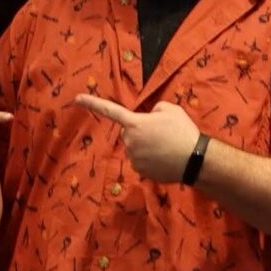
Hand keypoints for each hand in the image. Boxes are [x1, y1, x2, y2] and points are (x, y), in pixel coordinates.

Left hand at [73, 95, 201, 183]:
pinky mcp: (140, 171)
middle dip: (140, 131)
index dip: (92, 103)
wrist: (194, 160)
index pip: (109, 110)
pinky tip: (165, 158)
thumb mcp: (170, 109)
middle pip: (128, 132)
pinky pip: (141, 161)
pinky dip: (151, 159)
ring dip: (146, 146)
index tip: (76, 99)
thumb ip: (154, 109)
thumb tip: (149, 118)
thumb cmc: (182, 131)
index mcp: (134, 123)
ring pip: (135, 147)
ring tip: (166, 146)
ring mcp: (133, 158)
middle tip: (161, 133)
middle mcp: (129, 141)